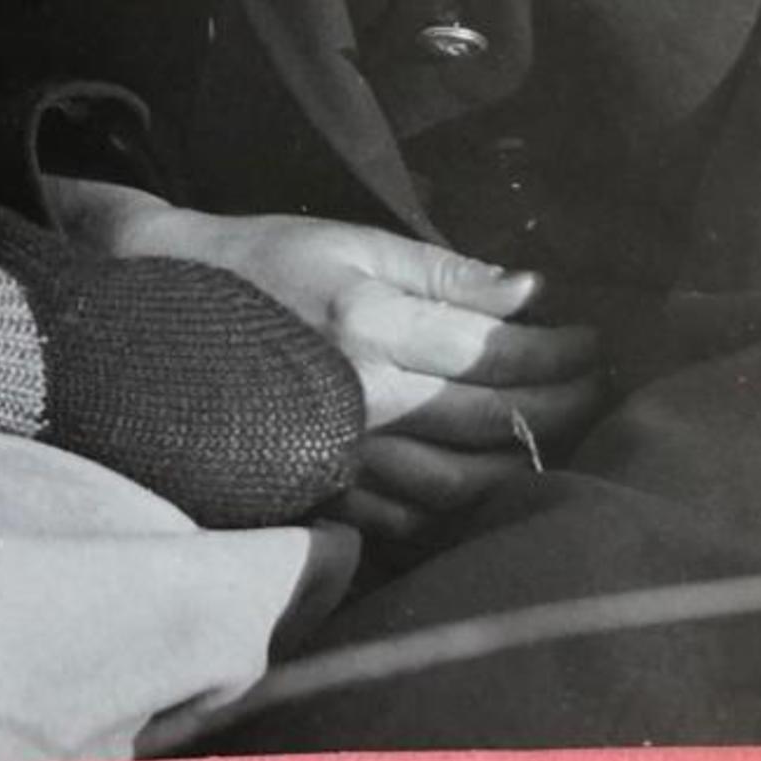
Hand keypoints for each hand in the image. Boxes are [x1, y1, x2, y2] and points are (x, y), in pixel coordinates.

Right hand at [49, 184, 600, 537]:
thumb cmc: (260, 263)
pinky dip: (464, 506)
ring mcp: (340, 456)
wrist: (160, 312)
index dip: (558, 349)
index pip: (495, 351)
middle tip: (600, 390)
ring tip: (563, 439)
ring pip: (464, 482)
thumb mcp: (348, 242)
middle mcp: (361, 398)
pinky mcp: (321, 492)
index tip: (596, 341)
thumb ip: (441, 271)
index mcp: (369, 324)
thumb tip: (530, 291)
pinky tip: (492, 484)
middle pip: (491, 420)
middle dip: (561, 404)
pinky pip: (413, 517)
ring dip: (526, 464)